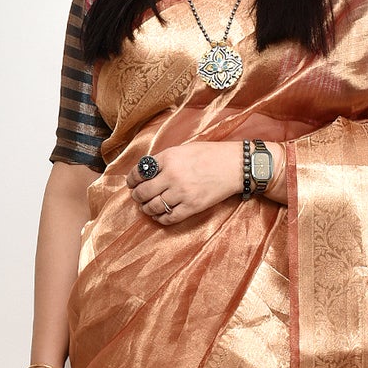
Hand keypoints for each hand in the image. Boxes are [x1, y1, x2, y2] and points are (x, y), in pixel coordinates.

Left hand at [125, 140, 242, 224]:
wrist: (235, 165)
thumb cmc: (211, 154)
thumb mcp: (183, 149)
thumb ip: (165, 160)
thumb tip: (147, 171)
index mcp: (168, 158)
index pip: (139, 172)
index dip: (132, 180)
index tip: (131, 183)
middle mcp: (172, 175)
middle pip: (143, 192)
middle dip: (137, 196)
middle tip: (138, 197)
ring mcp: (181, 193)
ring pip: (153, 207)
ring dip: (147, 209)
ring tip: (147, 207)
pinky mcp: (192, 206)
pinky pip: (169, 218)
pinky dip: (161, 218)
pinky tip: (160, 216)